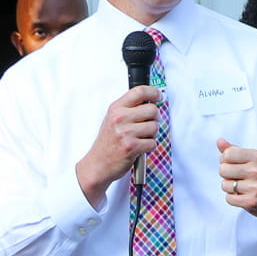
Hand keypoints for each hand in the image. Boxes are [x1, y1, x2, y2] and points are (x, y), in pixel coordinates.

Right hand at [77, 85, 160, 203]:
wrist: (98, 164)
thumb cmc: (107, 143)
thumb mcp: (113, 119)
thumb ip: (129, 109)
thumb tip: (150, 100)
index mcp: (116, 108)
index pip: (139, 91)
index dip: (154, 92)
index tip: (158, 97)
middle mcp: (120, 118)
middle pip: (152, 109)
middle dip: (154, 118)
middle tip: (147, 125)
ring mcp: (125, 132)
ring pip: (154, 127)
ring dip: (151, 135)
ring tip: (140, 138)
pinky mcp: (131, 146)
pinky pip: (153, 142)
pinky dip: (149, 147)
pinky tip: (139, 148)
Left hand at [218, 139, 256, 221]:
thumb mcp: (253, 159)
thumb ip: (235, 150)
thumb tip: (219, 141)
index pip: (227, 154)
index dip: (225, 160)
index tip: (233, 164)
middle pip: (223, 169)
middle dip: (226, 174)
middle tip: (238, 177)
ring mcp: (256, 187)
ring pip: (225, 185)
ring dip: (230, 188)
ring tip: (242, 187)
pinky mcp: (252, 201)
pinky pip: (229, 199)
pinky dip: (233, 198)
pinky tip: (243, 196)